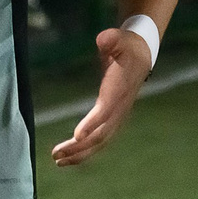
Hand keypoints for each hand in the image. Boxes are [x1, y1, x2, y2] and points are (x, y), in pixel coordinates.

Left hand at [51, 27, 152, 167]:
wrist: (141, 55)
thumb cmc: (126, 46)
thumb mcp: (119, 38)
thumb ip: (111, 39)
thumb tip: (104, 39)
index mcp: (119, 90)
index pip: (106, 111)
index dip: (92, 124)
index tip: (76, 136)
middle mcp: (120, 108)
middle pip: (101, 134)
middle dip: (79, 147)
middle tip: (56, 154)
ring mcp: (118, 116)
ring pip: (100, 141)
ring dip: (80, 153)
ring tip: (58, 160)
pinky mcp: (114, 119)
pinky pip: (100, 139)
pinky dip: (86, 149)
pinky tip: (70, 156)